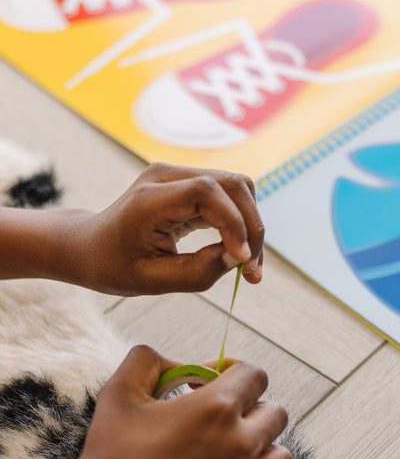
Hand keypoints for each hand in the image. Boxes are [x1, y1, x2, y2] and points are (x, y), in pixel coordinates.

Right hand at [69, 346, 292, 458]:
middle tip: (215, 412)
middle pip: (274, 409)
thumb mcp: (120, 391)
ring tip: (228, 438)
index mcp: (216, 407)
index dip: (232, 372)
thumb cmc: (110, 453)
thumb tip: (176, 362)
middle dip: (249, 403)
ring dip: (260, 435)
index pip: (255, 374)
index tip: (206, 383)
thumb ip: (148, 360)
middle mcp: (239, 440)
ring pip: (280, 444)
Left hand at [70, 163, 265, 294]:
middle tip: (252, 270)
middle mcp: (167, 176)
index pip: (207, 192)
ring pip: (238, 188)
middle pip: (233, 185)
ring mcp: (180, 176)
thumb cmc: (111, 264)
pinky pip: (230, 196)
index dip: (233, 222)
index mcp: (150, 198)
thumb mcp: (149, 282)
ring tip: (247, 264)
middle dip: (252, 227)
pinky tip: (239, 251)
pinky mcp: (190, 184)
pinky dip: (242, 223)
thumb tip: (237, 259)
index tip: (242, 260)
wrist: (88, 246)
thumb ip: (195, 272)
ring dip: (251, 225)